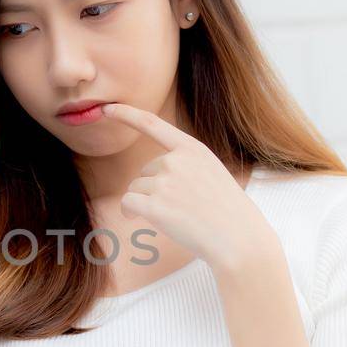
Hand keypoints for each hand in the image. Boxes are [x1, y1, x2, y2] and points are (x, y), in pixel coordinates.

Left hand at [100, 101, 273, 277]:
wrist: (238, 239)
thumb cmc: (227, 212)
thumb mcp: (212, 172)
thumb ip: (185, 165)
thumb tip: (150, 174)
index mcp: (192, 149)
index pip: (152, 124)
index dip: (126, 114)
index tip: (107, 108)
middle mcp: (176, 161)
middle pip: (144, 171)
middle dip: (153, 189)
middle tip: (180, 207)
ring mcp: (165, 183)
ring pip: (136, 188)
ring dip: (144, 203)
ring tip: (173, 216)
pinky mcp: (154, 206)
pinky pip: (128, 202)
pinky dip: (129, 212)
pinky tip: (140, 220)